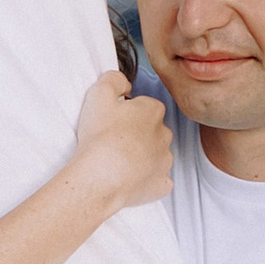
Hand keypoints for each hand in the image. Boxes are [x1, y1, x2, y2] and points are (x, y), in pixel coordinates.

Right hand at [73, 68, 175, 207]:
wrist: (102, 177)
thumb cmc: (101, 136)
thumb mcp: (99, 93)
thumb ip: (114, 79)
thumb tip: (124, 83)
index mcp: (153, 111)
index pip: (144, 106)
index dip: (127, 113)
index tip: (113, 121)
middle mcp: (165, 134)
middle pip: (152, 131)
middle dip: (137, 134)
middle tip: (113, 141)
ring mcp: (165, 161)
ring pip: (155, 155)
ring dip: (141, 157)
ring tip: (117, 162)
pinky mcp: (162, 184)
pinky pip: (157, 180)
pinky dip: (145, 180)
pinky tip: (129, 180)